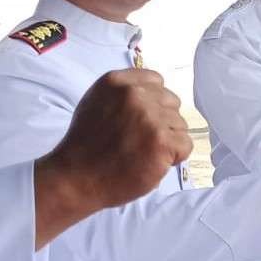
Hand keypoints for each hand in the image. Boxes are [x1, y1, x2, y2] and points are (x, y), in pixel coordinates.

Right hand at [34, 69, 191, 243]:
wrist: (76, 179)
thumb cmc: (85, 146)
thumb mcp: (96, 102)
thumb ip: (123, 93)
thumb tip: (155, 93)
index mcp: (117, 82)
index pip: (157, 81)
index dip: (154, 103)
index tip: (141, 121)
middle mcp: (134, 95)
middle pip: (172, 103)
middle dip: (162, 122)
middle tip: (140, 141)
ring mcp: (149, 118)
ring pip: (180, 125)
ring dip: (167, 142)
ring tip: (142, 153)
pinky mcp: (161, 141)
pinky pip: (185, 145)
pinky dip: (174, 158)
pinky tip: (152, 163)